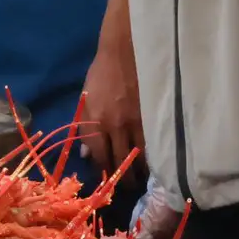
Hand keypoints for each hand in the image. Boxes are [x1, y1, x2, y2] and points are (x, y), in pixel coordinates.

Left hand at [78, 31, 143, 174]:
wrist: (124, 51)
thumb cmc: (101, 73)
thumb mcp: (86, 98)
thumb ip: (85, 126)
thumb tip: (86, 154)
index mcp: (96, 120)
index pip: (100, 156)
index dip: (104, 171)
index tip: (107, 179)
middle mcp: (116, 125)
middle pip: (121, 160)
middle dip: (124, 178)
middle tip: (128, 187)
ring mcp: (136, 121)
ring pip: (140, 156)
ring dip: (140, 171)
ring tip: (142, 179)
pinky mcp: (152, 116)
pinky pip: (153, 143)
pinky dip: (153, 156)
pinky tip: (154, 162)